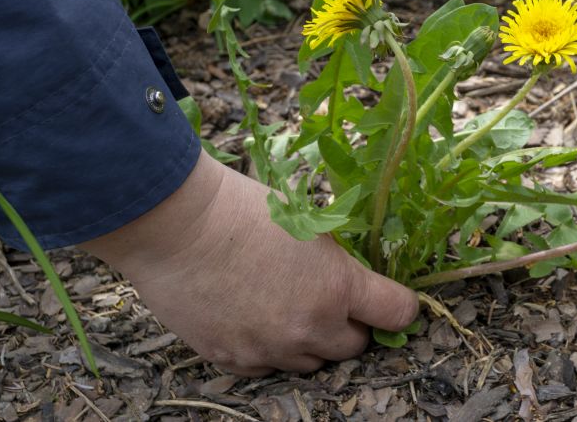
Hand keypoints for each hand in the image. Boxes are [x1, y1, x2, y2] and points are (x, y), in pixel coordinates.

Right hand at [80, 150, 417, 375]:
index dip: (399, 306)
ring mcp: (270, 349)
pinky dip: (270, 349)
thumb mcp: (310, 226)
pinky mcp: (234, 361)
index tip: (392, 301)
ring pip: (311, 363)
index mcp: (337, 287)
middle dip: (349, 326)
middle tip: (329, 301)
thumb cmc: (243, 210)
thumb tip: (353, 282)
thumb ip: (337, 265)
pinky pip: (268, 367)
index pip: (397, 313)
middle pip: (354, 347)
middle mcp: (310, 328)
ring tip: (286, 308)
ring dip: (310, 342)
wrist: (177, 227)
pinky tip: (253, 319)